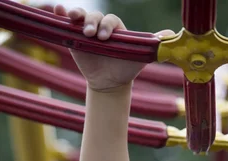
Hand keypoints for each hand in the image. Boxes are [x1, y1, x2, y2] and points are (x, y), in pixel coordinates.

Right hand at [54, 5, 173, 91]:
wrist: (110, 82)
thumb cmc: (126, 68)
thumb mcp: (141, 57)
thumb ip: (153, 46)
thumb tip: (170, 35)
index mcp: (116, 27)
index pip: (111, 20)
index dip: (108, 26)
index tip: (105, 38)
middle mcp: (101, 25)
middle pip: (94, 16)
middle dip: (92, 23)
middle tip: (91, 34)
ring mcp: (86, 30)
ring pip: (80, 17)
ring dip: (76, 15)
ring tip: (72, 20)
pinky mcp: (74, 37)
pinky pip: (67, 24)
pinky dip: (61, 15)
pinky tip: (57, 11)